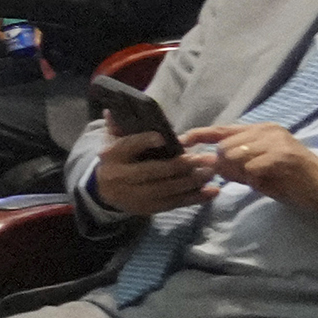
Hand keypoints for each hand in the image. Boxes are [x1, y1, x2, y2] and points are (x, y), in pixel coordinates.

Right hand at [89, 131, 207, 217]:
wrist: (105, 191)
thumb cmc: (117, 159)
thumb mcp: (113, 141)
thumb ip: (118, 126)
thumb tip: (116, 109)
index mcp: (113, 155)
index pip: (128, 146)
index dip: (144, 141)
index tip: (163, 138)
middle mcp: (122, 177)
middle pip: (153, 171)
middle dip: (181, 165)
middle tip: (205, 157)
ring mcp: (136, 195)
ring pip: (167, 189)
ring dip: (192, 181)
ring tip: (211, 172)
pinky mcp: (149, 208)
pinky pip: (175, 203)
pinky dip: (195, 198)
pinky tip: (212, 192)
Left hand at [182, 121, 317, 212]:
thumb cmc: (290, 180)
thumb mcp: (257, 170)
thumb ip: (234, 163)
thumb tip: (206, 162)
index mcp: (259, 130)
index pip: (221, 129)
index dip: (198, 135)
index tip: (181, 142)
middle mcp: (266, 130)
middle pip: (225, 146)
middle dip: (226, 167)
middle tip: (242, 179)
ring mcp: (276, 140)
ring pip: (235, 156)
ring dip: (240, 173)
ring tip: (256, 180)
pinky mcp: (283, 155)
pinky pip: (251, 167)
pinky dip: (253, 178)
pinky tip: (265, 181)